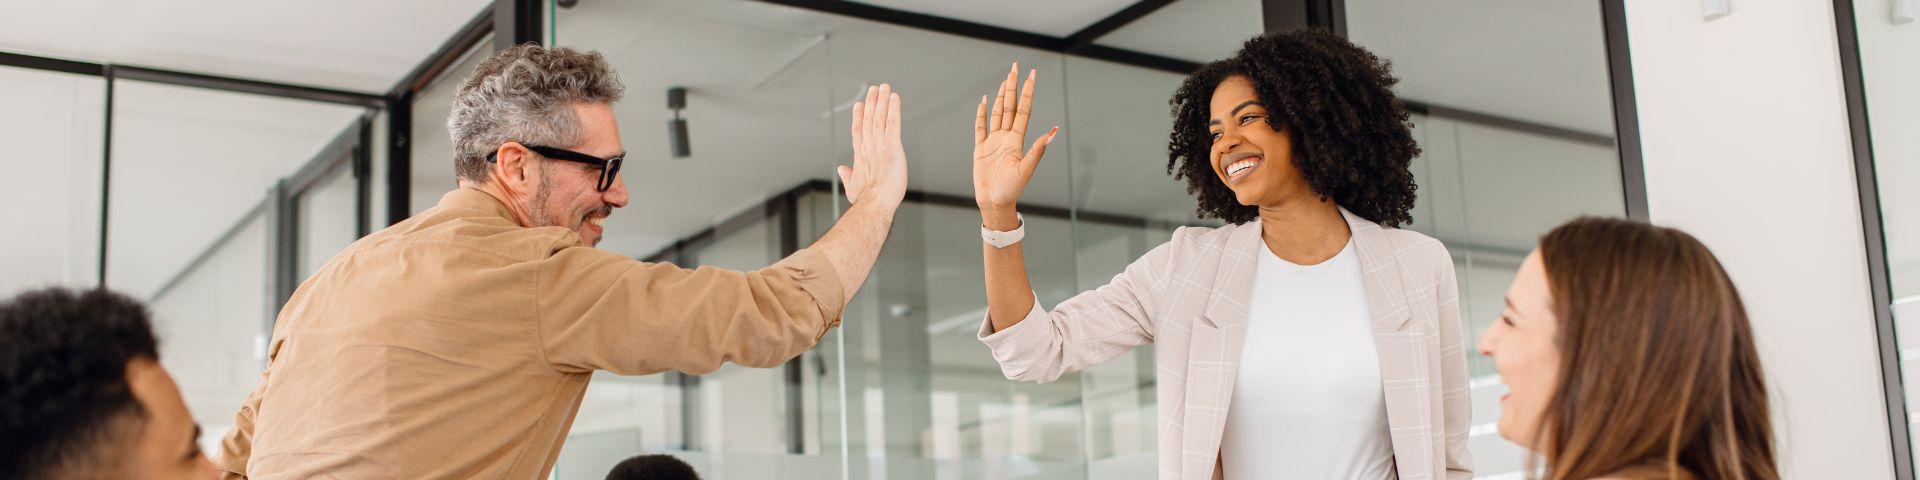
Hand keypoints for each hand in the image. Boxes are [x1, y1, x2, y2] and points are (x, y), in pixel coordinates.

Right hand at [838, 84, 907, 206]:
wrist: (875, 202)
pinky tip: (894, 98)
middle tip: (874, 89)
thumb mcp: (852, 187)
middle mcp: (869, 146)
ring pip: (880, 117)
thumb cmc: (865, 199)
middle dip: (872, 102)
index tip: (859, 105)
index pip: (858, 131)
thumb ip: (847, 176)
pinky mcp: (892, 145)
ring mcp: (880, 144)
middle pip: (869, 119)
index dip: (858, 117)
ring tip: (884, 87)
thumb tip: (842, 169)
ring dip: (882, 101)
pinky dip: (894, 109)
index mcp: (860, 155)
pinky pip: (893, 123)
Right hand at [973, 63, 1057, 212]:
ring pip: (997, 113)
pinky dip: (982, 114)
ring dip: (1001, 96)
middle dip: (1013, 86)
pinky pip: (980, 127)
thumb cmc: (1012, 189)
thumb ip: (1038, 149)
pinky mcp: (981, 149)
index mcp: (1017, 140)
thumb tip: (1053, 131)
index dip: (1027, 92)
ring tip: (1005, 80)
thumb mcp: (1026, 169)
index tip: (1032, 74)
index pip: (1023, 109)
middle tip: (1016, 67)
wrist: (995, 202)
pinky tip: (984, 101)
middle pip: (1010, 106)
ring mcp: (993, 142)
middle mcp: (1006, 137)